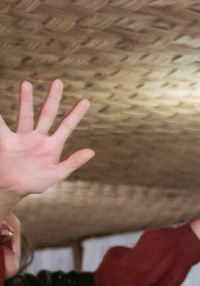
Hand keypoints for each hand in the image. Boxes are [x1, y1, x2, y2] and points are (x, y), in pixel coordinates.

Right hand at [0, 81, 92, 203]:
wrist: (12, 188)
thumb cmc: (34, 182)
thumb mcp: (57, 174)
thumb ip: (73, 162)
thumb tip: (91, 151)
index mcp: (52, 146)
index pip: (67, 126)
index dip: (76, 114)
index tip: (85, 101)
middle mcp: (38, 137)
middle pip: (47, 114)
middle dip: (53, 98)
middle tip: (58, 82)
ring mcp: (22, 137)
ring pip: (25, 115)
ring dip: (26, 100)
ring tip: (27, 84)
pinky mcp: (6, 140)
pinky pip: (1, 125)